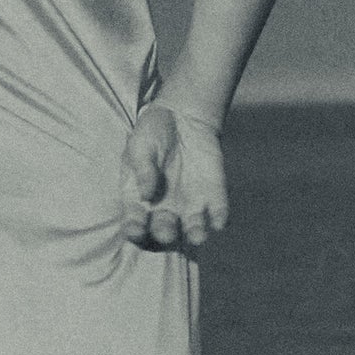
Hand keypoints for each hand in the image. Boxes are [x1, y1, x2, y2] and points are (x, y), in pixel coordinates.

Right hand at [120, 101, 229, 250]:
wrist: (182, 117)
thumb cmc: (153, 133)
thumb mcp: (140, 145)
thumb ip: (142, 167)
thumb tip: (146, 194)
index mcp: (140, 199)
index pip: (135, 221)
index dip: (134, 229)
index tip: (136, 230)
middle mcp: (164, 207)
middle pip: (164, 229)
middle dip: (164, 234)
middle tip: (165, 233)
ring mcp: (190, 202)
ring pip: (193, 227)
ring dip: (195, 234)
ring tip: (197, 237)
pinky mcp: (213, 193)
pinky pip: (217, 210)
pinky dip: (219, 217)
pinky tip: (219, 222)